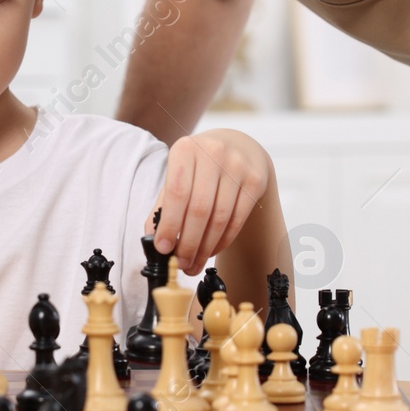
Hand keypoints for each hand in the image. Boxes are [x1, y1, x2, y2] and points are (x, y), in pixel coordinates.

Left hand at [151, 129, 270, 274]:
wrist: (239, 145)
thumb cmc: (201, 165)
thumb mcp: (179, 173)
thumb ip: (164, 204)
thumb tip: (154, 240)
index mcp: (186, 149)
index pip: (177, 193)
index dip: (170, 225)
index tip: (163, 249)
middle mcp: (213, 153)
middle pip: (200, 210)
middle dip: (189, 243)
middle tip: (181, 264)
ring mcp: (238, 166)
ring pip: (220, 218)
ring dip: (206, 248)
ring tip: (194, 264)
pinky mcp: (255, 181)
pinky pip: (237, 220)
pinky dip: (222, 241)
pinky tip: (211, 250)